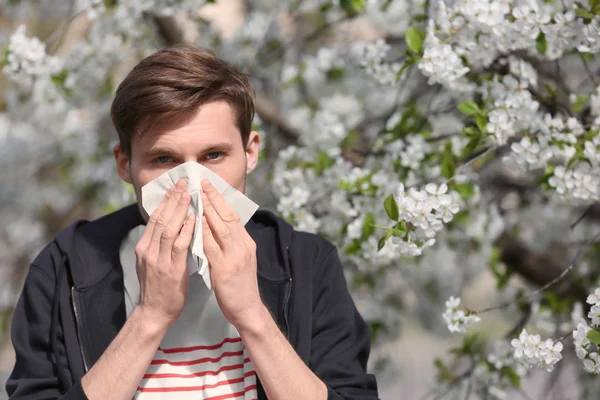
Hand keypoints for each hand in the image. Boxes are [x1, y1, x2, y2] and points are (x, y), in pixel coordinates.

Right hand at [134, 179, 195, 328]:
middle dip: (172, 198)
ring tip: (188, 194)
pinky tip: (194, 218)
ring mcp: (159, 259)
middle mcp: (149, 250)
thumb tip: (169, 226)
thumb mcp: (152, 262)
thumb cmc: (158, 288)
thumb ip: (158, 245)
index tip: (175, 186)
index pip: (155, 218)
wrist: (154, 313)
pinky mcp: (171, 269)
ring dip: (179, 209)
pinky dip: (186, 230)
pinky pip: (179, 245)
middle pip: (161, 218)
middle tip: (183, 182)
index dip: (165, 201)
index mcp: (144, 247)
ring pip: (169, 228)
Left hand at [200, 179, 263, 329]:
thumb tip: (217, 227)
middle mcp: (243, 246)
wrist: (247, 309)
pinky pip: (213, 247)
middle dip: (215, 198)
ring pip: (222, 227)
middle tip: (203, 182)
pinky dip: (205, 232)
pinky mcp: (226, 269)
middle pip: (229, 216)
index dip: (221, 200)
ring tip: (199, 194)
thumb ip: (230, 243)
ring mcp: (236, 256)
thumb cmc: (240, 285)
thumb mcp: (239, 259)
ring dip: (210, 210)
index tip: (209, 186)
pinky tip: (198, 222)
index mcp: (246, 242)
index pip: (233, 215)